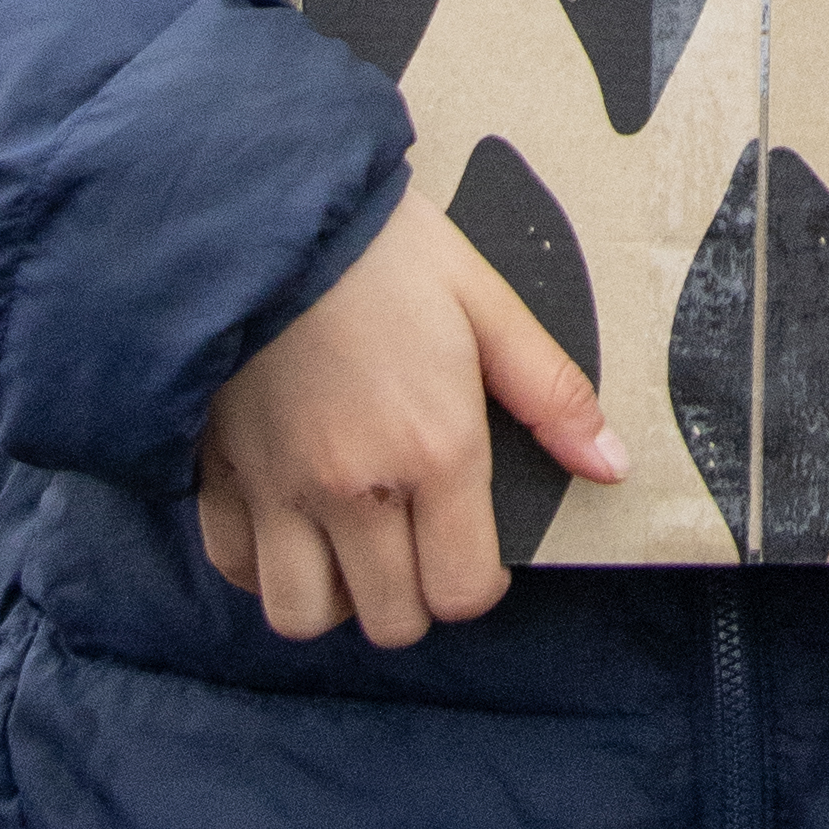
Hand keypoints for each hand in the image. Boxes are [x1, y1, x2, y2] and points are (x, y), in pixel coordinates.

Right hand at [193, 192, 624, 646]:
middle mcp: (355, 489)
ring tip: (354, 542)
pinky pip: (237, 570)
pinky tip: (290, 523)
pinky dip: (263, 566)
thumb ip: (550, 393)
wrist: (264, 209)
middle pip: (392, 619)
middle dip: (416, 595)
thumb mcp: (485, 302)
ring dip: (337, 595)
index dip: (478, 582)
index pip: (463, 592)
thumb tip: (611, 465)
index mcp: (434, 449)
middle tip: (417, 539)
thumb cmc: (383, 250)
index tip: (473, 544)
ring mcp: (278, 491)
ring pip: (305, 615)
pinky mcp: (217, 476)